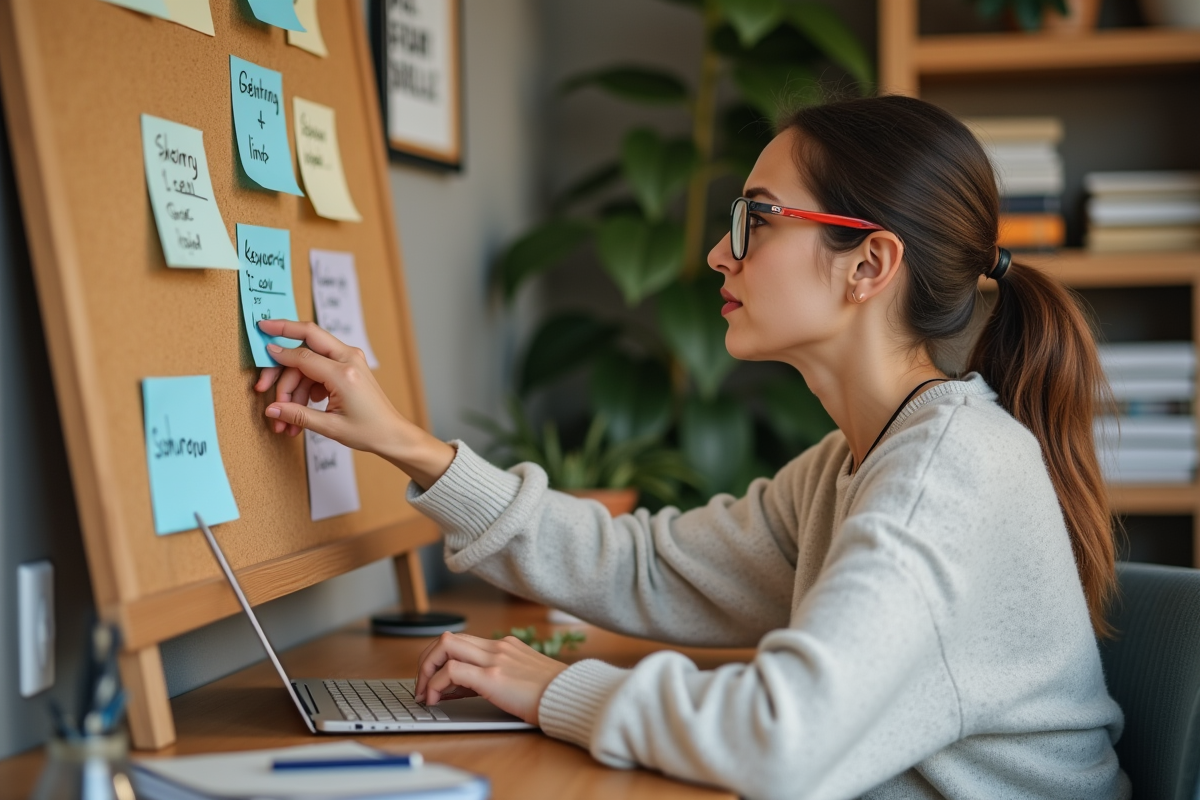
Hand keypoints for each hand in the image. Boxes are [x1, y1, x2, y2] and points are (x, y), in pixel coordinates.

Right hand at [252, 320, 454, 488]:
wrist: (392, 433)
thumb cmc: (368, 431)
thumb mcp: (330, 427)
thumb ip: (297, 415)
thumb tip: (271, 410)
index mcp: (344, 373)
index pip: (303, 355)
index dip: (279, 353)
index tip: (261, 351)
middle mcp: (349, 359)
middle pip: (308, 339)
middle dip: (281, 353)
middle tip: (262, 381)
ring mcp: (350, 360)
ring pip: (309, 362)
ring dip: (292, 388)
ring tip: (285, 422)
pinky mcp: (348, 367)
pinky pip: (318, 370)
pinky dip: (305, 389)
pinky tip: (299, 412)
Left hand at [414, 632, 568, 724]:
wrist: (574, 698)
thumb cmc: (553, 695)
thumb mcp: (524, 678)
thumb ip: (498, 676)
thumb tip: (468, 689)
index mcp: (505, 646)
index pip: (462, 643)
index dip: (441, 662)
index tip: (435, 684)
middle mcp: (498, 647)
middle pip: (447, 639)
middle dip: (426, 662)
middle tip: (422, 687)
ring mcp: (495, 659)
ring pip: (444, 647)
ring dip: (426, 670)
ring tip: (424, 694)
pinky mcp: (493, 677)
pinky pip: (452, 671)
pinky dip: (436, 684)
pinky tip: (436, 700)